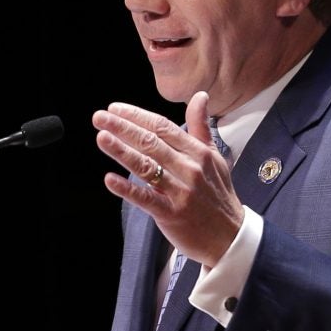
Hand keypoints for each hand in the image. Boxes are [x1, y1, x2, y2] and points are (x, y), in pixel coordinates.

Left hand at [92, 91, 243, 266]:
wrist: (229, 235)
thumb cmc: (218, 194)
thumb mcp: (214, 157)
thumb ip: (202, 126)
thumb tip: (200, 95)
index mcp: (199, 152)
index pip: (163, 127)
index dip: (138, 116)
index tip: (116, 108)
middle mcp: (190, 168)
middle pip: (151, 142)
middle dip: (123, 127)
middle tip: (100, 117)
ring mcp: (181, 191)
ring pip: (147, 166)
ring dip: (122, 151)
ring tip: (102, 137)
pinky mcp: (172, 214)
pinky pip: (146, 199)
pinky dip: (127, 189)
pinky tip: (110, 179)